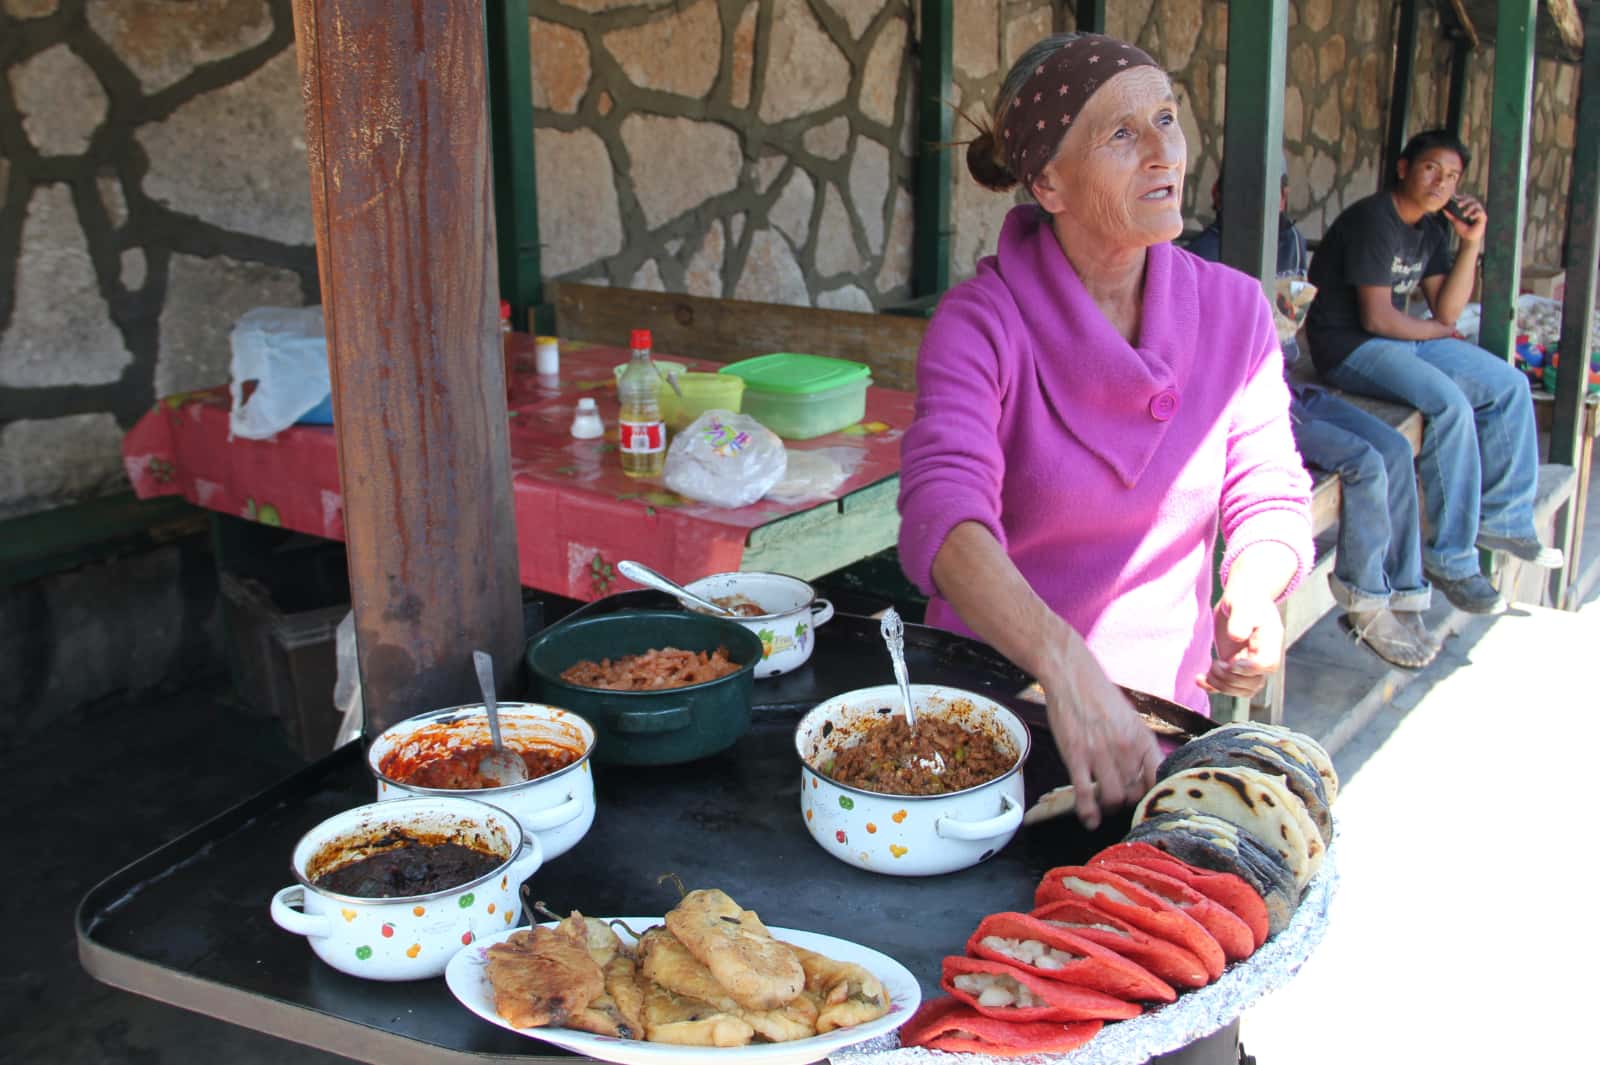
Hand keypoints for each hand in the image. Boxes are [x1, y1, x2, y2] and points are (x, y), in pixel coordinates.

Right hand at [1041, 634, 1161, 830]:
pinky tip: (1089, 820)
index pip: (1158, 780)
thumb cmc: (1100, 695)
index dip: (1153, 796)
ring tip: (1104, 805)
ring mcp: (1101, 754)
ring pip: (1113, 799)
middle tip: (1120, 802)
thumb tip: (1147, 771)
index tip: (1146, 803)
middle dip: (1128, 803)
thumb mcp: (1131, 718)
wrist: (1072, 676)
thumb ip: (1139, 746)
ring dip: (1109, 807)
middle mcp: (1126, 748)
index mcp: (1143, 739)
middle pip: (1135, 793)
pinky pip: (1085, 794)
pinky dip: (1088, 812)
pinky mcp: (1077, 756)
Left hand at [1197, 591, 1283, 697]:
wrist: (1242, 600)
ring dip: (1222, 685)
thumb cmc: (1245, 600)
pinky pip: (1228, 687)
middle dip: (1231, 678)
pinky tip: (1200, 679)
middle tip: (1217, 663)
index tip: (1231, 662)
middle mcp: (1262, 658)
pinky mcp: (1234, 667)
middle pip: (1253, 683)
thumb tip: (1237, 637)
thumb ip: (1241, 619)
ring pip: (1242, 690)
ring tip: (1210, 669)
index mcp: (1270, 643)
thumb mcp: (1243, 605)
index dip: (1248, 670)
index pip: (1266, 666)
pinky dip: (1213, 688)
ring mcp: (1248, 665)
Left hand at [1445, 193, 1486, 242]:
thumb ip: (1450, 215)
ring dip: (1469, 208)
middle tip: (1458, 205)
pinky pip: (1480, 212)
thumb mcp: (1455, 221)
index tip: (1455, 198)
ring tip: (1464, 215)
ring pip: (1476, 205)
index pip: (1467, 198)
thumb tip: (1443, 209)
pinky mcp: (1483, 217)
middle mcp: (1475, 208)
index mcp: (1469, 207)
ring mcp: (1480, 212)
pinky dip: (1475, 214)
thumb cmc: (1463, 229)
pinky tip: (1470, 218)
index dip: (1462, 197)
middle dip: (1465, 201)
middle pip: (1472, 199)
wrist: (1468, 238)